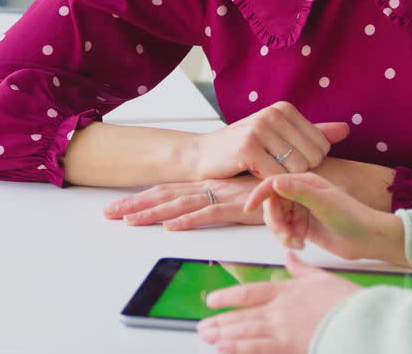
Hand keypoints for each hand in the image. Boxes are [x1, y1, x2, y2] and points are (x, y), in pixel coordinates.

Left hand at [103, 175, 263, 229]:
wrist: (304, 184)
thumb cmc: (276, 193)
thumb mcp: (242, 200)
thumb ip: (229, 207)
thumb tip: (211, 214)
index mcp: (208, 185)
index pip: (168, 191)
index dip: (141, 199)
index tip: (117, 206)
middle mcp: (210, 188)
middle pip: (165, 196)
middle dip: (134, 205)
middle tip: (107, 213)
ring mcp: (222, 196)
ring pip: (180, 206)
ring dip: (153, 215)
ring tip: (128, 222)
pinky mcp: (237, 207)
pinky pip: (209, 214)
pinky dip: (189, 221)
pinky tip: (171, 228)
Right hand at [191, 102, 349, 180]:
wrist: (203, 156)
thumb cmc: (244, 149)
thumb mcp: (280, 137)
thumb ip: (314, 134)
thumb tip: (346, 129)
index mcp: (284, 109)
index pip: (321, 146)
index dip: (307, 161)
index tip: (284, 159)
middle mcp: (273, 114)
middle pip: (311, 159)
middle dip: (295, 171)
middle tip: (272, 166)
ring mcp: (259, 129)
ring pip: (296, 169)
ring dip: (281, 178)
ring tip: (263, 168)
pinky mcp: (247, 148)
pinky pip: (276, 176)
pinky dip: (268, 182)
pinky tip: (253, 173)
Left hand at [198, 251, 358, 353]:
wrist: (361, 321)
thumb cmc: (345, 301)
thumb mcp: (322, 278)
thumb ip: (301, 269)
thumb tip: (290, 254)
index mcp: (286, 291)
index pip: (249, 292)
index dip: (227, 296)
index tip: (212, 300)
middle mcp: (279, 310)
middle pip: (242, 315)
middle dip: (220, 321)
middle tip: (203, 326)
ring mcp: (282, 330)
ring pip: (244, 331)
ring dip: (223, 334)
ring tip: (207, 336)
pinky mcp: (288, 347)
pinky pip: (256, 348)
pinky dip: (237, 348)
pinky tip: (223, 349)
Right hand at [246, 172, 407, 265]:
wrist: (369, 239)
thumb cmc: (352, 217)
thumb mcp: (324, 203)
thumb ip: (299, 191)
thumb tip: (275, 182)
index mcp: (304, 182)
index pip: (273, 184)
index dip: (258, 194)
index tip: (249, 209)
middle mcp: (300, 194)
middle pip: (271, 205)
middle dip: (274, 222)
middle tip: (287, 236)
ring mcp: (301, 211)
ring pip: (276, 220)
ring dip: (280, 233)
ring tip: (296, 242)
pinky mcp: (303, 227)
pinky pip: (284, 232)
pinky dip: (287, 240)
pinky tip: (301, 245)